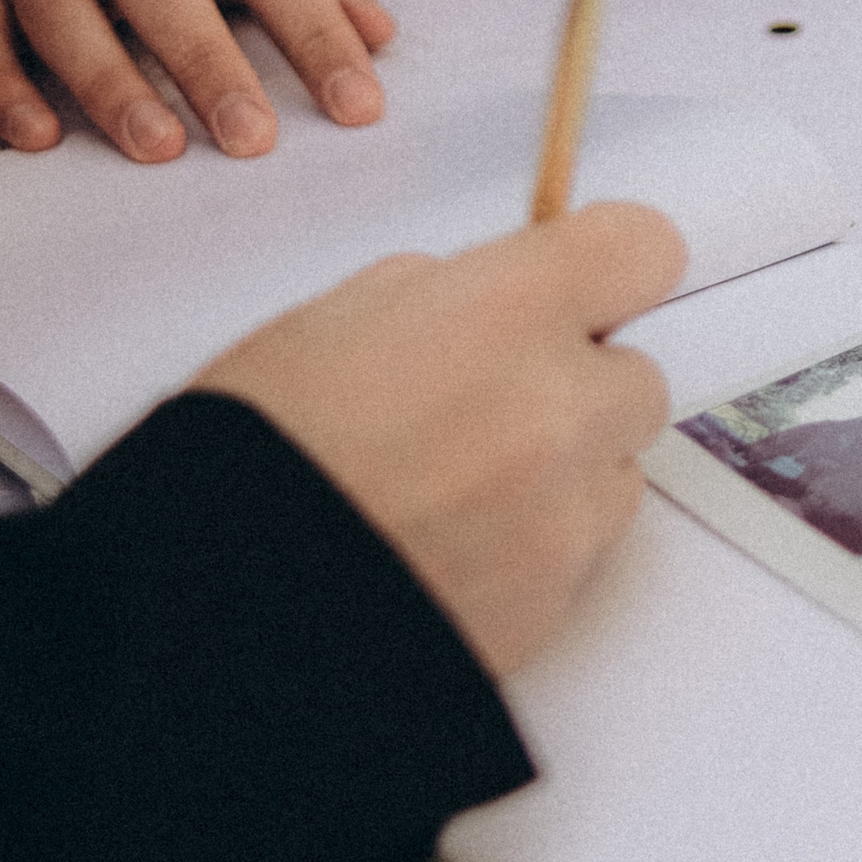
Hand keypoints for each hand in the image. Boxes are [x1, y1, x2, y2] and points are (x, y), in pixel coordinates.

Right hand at [193, 201, 686, 676]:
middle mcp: (558, 410)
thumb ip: (438, 298)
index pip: (641, 250)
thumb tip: (488, 304)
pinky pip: (579, 552)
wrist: (220, 612)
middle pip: (638, 376)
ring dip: (561, 470)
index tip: (588, 278)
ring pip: (613, 472)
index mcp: (504, 316)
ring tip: (453, 489)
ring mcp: (565, 515)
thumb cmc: (251, 461)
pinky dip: (534, 545)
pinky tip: (448, 546)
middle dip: (576, 384)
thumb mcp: (327, 323)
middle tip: (484, 403)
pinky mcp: (558, 600)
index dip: (613, 265)